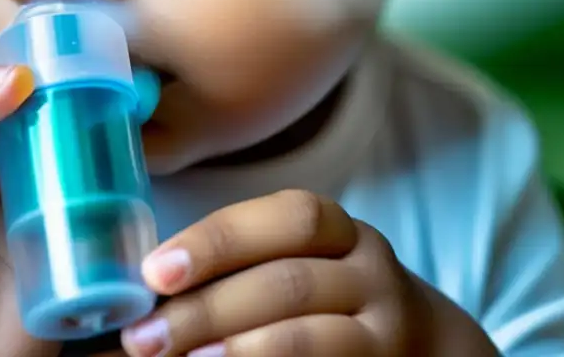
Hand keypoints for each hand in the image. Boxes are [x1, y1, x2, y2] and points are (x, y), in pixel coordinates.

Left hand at [119, 189, 498, 356]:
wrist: (419, 346)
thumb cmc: (324, 298)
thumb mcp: (298, 261)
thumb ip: (238, 266)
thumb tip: (145, 291)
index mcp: (339, 231)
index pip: (287, 219)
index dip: (219, 240)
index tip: (154, 271)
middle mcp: (370, 271)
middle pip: (288, 281)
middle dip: (208, 308)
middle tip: (145, 336)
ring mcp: (384, 328)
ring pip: (307, 335)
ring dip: (236, 348)